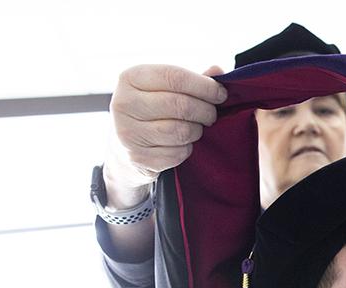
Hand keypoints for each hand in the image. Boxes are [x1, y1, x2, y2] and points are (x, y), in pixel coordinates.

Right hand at [104, 64, 226, 206]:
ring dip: (197, 131)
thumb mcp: (163, 88)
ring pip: (180, 131)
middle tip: (211, 115)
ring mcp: (128, 133)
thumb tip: (217, 71)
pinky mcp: (138, 158)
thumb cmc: (151, 109)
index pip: (175, 77)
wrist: (123, 146)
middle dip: (205, 111)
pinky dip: (187, 149)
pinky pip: (177, 153)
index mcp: (130, 78)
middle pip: (180, 105)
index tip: (221, 94)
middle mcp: (124, 103)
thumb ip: (191, 79)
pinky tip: (182, 143)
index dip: (204, 86)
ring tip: (196, 127)